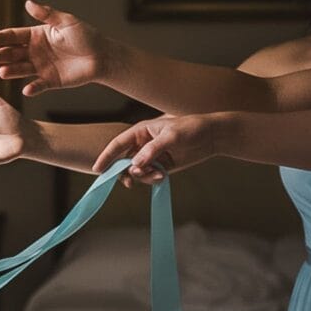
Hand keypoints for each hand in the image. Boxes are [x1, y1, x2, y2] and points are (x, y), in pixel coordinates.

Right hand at [0, 0, 107, 95]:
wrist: (102, 56)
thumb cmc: (86, 36)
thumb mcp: (66, 22)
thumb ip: (47, 14)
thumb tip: (28, 3)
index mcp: (36, 36)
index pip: (14, 36)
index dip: (1, 38)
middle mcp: (34, 52)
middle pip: (12, 53)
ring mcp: (40, 67)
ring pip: (20, 69)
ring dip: (10, 71)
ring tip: (1, 72)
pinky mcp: (49, 81)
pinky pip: (38, 86)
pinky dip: (32, 88)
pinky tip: (26, 90)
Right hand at [92, 114, 217, 184]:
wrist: (212, 136)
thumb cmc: (191, 129)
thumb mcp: (171, 136)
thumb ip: (153, 150)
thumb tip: (136, 164)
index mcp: (140, 132)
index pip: (118, 144)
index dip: (107, 156)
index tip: (99, 170)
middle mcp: (142, 144)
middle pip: (123, 161)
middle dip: (126, 172)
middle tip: (130, 181)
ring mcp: (151, 156)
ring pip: (136, 171)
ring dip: (143, 176)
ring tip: (158, 175)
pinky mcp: (160, 166)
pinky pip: (148, 176)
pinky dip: (152, 179)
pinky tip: (163, 177)